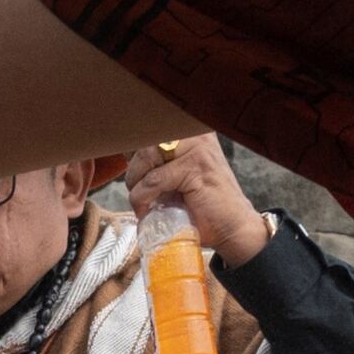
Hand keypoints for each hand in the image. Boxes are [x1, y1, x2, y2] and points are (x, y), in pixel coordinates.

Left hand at [123, 134, 273, 265]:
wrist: (232, 227)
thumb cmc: (201, 203)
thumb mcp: (174, 174)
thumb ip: (155, 159)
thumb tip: (121, 149)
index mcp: (190, 129)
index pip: (148, 126)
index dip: (131, 149)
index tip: (132, 171)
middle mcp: (195, 132)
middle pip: (143, 140)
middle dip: (132, 170)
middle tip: (138, 191)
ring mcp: (197, 148)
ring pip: (145, 157)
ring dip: (136, 185)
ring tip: (144, 202)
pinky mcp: (194, 168)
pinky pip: (153, 180)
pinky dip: (143, 199)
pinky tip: (148, 210)